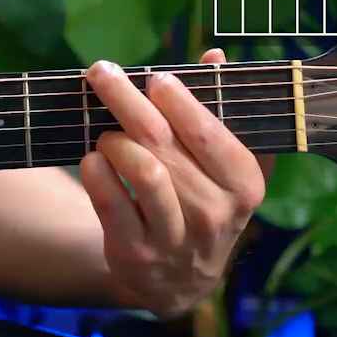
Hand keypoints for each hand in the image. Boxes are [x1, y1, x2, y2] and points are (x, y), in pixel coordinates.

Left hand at [80, 48, 265, 317]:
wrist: (178, 280)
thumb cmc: (201, 201)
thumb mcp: (222, 165)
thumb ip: (219, 111)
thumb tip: (214, 56)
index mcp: (244, 185)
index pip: (209, 133)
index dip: (180, 101)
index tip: (155, 77)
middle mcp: (215, 213)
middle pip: (164, 144)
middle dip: (127, 101)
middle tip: (102, 72)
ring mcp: (175, 237)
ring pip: (141, 171)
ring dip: (114, 140)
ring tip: (106, 133)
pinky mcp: (135, 253)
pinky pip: (110, 201)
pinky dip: (96, 172)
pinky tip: (92, 158)